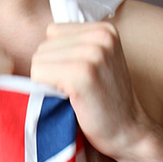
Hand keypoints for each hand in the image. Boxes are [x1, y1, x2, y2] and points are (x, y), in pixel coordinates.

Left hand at [30, 21, 148, 159]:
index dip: (58, 58)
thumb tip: (34, 42)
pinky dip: (46, 91)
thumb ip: (74, 45)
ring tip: (74, 95)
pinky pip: (39, 74)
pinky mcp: (82, 74)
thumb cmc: (107, 101)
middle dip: (51, 70)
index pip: (53, 32)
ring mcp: (93, 54)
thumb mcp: (99, 61)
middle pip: (44, 46)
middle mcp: (101, 36)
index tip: (78, 76)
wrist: (128, 132)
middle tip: (76, 90)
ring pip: (38, 60)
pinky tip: (70, 100)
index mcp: (104, 29)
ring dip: (48, 82)